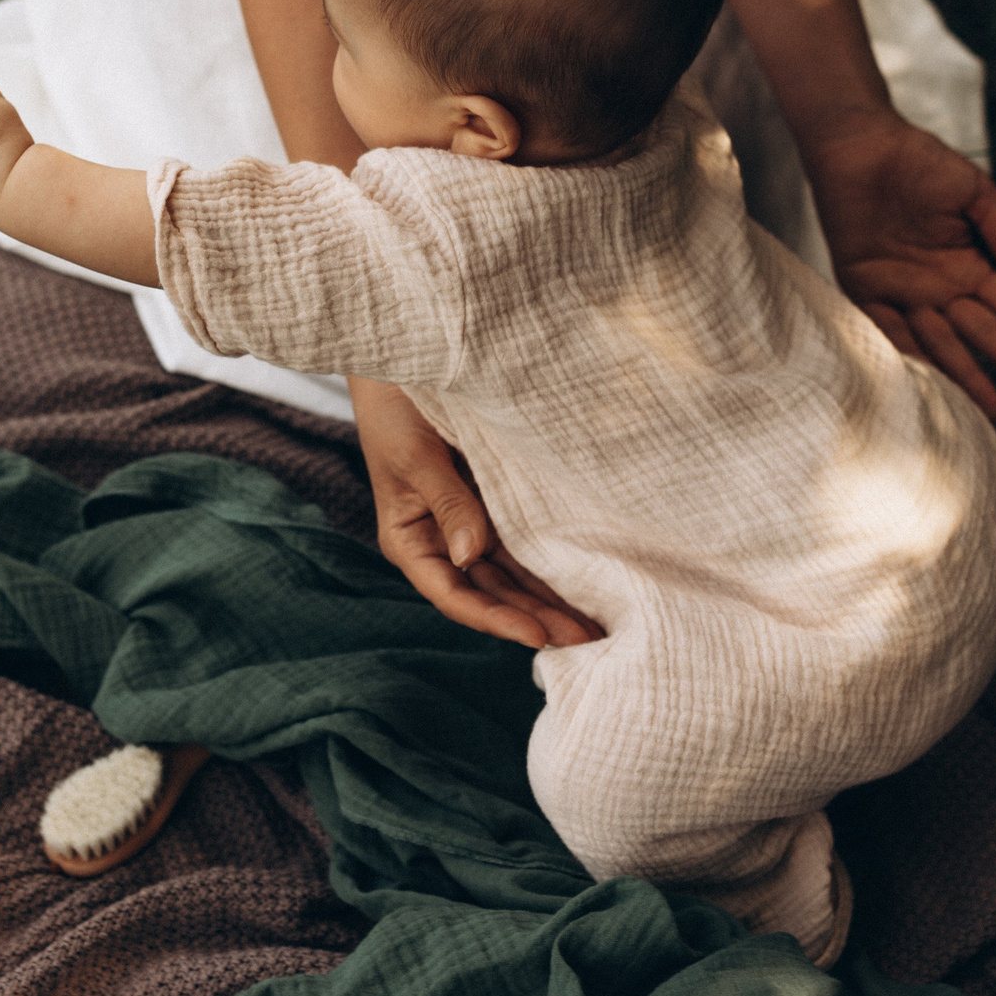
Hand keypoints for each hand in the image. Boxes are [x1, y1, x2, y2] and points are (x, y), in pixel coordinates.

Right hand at [350, 376, 605, 648]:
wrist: (407, 354)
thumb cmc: (395, 405)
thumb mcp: (415, 456)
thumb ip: (448, 503)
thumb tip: (470, 555)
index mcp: (411, 540)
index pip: (455, 595)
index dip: (496, 620)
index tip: (538, 636)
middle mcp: (443, 539)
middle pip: (492, 593)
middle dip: (537, 619)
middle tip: (590, 642)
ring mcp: (471, 521)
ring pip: (514, 573)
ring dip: (551, 598)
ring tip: (600, 624)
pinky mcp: (497, 498)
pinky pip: (528, 539)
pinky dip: (554, 561)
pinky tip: (588, 578)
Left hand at [803, 110, 995, 419]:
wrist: (861, 145)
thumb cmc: (920, 162)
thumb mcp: (975, 195)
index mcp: (970, 265)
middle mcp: (939, 287)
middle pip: (983, 333)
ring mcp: (902, 291)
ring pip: (940, 342)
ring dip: (965, 375)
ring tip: (993, 410)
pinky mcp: (864, 287)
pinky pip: (886, 327)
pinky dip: (906, 352)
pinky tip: (930, 382)